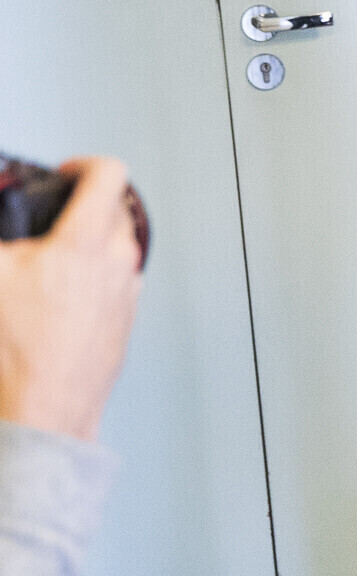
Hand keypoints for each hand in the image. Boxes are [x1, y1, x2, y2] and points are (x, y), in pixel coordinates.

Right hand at [0, 159, 144, 442]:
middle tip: (52, 213)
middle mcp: (117, 265)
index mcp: (86, 243)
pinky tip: (61, 293)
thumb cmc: (16, 353)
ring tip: (53, 256)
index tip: (64, 172)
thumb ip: (1, 232)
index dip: (84, 164)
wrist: (42, 411)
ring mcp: (126, 295)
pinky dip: (95, 275)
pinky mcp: (124, 322)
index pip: (109, 175)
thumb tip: (5, 226)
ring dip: (91, 241)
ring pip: (120, 248)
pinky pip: (117, 283)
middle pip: (116, 209)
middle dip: (84, 204)